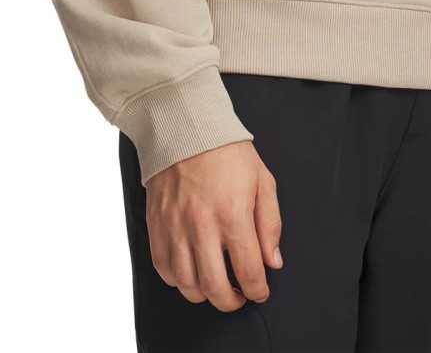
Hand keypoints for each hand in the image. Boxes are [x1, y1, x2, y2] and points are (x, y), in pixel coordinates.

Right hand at [145, 139, 282, 312]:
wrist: (187, 128)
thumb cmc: (228, 153)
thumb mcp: (263, 181)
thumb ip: (270, 224)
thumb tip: (273, 261)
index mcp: (233, 214)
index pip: (248, 270)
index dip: (258, 290)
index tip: (260, 292)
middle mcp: (202, 226)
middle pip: (216, 287)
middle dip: (231, 302)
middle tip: (239, 296)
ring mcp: (176, 228)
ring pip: (187, 285)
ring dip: (204, 295)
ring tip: (215, 287)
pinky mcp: (157, 226)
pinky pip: (164, 269)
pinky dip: (178, 280)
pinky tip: (191, 273)